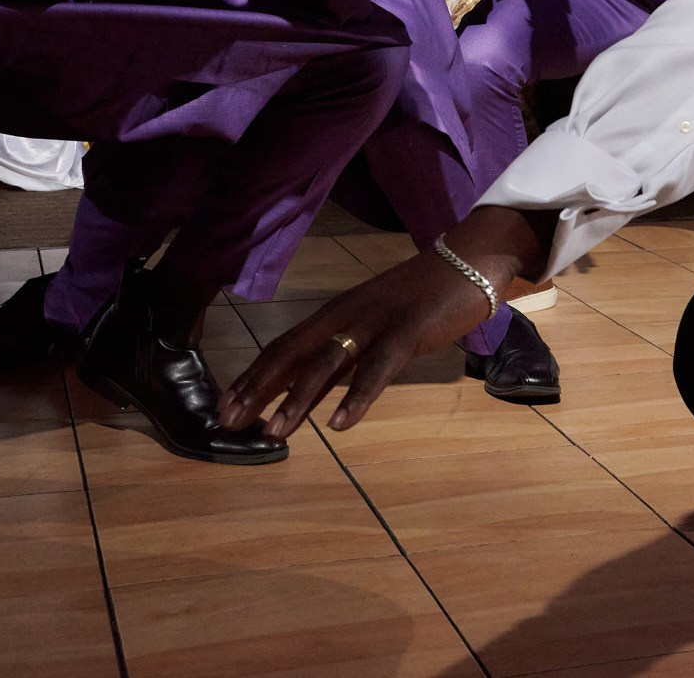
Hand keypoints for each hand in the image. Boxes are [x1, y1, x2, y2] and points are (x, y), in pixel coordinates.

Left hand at [219, 205, 545, 435]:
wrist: (468, 261)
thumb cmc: (420, 298)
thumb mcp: (372, 328)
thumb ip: (343, 359)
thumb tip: (310, 395)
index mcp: (334, 315)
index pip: (282, 348)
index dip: (251, 378)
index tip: (224, 408)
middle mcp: (344, 316)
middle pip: (291, 354)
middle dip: (257, 389)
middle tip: (229, 422)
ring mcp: (374, 322)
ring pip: (326, 364)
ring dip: (297, 399)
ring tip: (274, 432)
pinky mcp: (406, 330)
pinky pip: (377, 368)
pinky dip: (356, 397)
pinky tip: (340, 424)